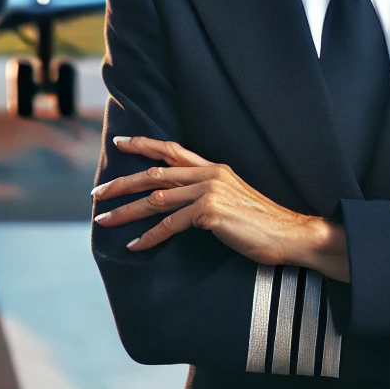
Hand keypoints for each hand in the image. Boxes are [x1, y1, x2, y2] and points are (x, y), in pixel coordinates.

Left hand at [92, 135, 346, 277]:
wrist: (291, 234)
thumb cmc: (263, 222)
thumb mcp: (233, 198)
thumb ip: (206, 194)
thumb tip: (178, 203)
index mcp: (213, 168)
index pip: (171, 150)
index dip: (144, 145)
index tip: (121, 142)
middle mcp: (208, 175)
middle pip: (155, 174)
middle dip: (122, 183)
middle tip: (98, 192)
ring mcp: (208, 192)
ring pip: (156, 200)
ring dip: (126, 212)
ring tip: (103, 221)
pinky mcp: (209, 214)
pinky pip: (170, 225)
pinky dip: (149, 237)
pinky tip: (134, 245)